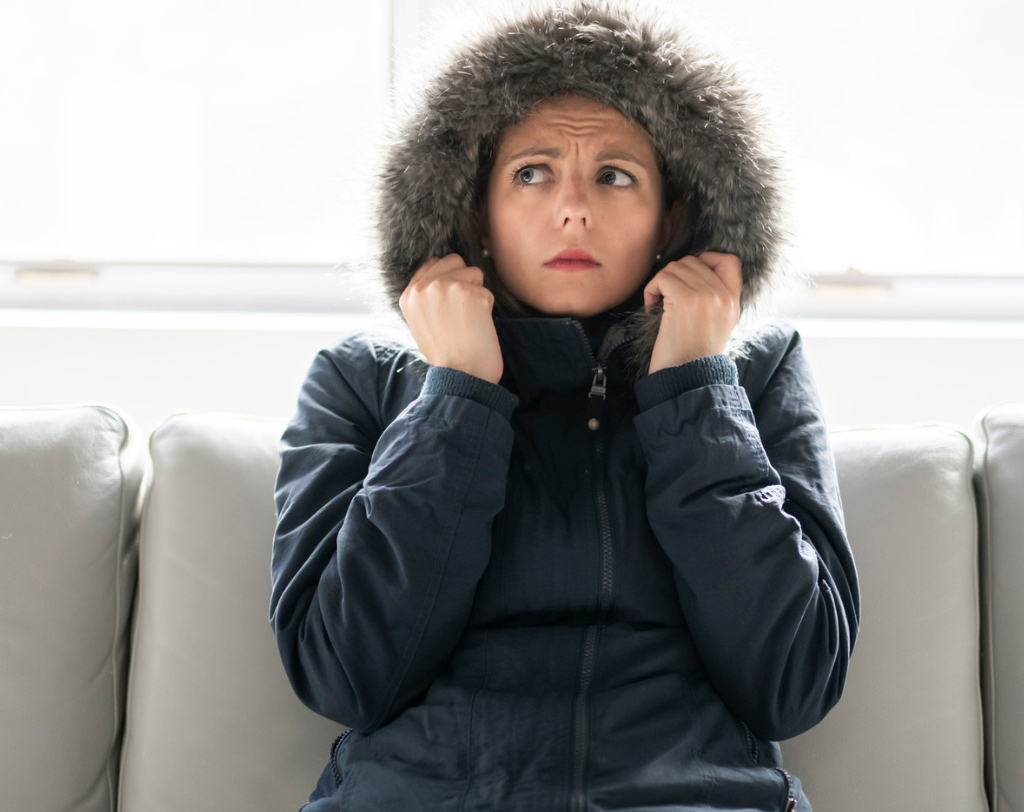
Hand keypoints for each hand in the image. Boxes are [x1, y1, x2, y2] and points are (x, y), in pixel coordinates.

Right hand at [399, 254, 503, 383]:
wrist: (461, 376)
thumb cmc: (447, 354)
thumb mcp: (422, 322)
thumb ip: (428, 296)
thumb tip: (446, 274)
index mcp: (408, 294)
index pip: (434, 263)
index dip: (449, 277)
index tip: (452, 302)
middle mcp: (423, 287)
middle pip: (455, 261)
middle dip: (464, 281)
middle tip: (461, 313)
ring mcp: (445, 288)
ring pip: (474, 273)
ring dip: (477, 295)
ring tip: (468, 321)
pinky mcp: (468, 293)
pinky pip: (487, 293)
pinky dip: (487, 310)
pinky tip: (477, 328)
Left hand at [643, 252, 742, 373]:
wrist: (688, 377)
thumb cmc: (692, 355)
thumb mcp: (717, 324)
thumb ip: (713, 299)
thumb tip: (691, 274)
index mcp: (733, 301)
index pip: (730, 261)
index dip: (706, 259)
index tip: (688, 278)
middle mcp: (723, 295)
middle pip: (692, 261)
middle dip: (674, 277)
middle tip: (666, 300)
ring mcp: (706, 294)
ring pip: (675, 267)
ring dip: (660, 284)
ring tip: (659, 306)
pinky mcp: (685, 298)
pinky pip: (661, 278)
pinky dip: (651, 290)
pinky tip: (652, 308)